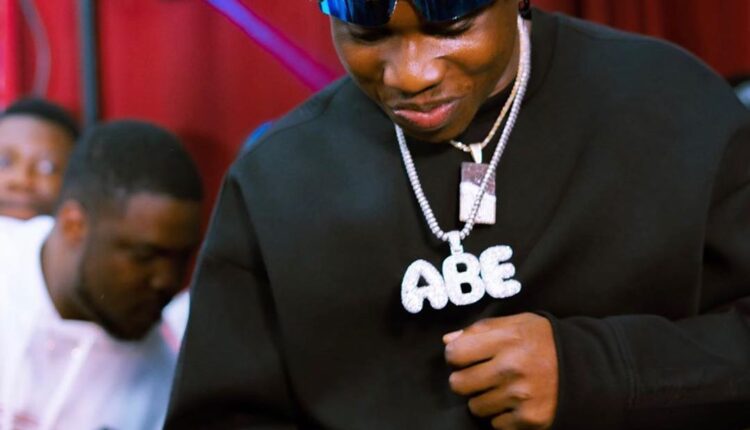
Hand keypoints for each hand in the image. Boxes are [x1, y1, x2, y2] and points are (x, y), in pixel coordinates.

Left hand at [444, 313, 557, 429]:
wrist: (588, 368)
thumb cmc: (546, 342)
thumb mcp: (518, 323)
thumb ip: (481, 329)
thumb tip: (447, 341)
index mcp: (507, 339)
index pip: (455, 353)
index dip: (455, 356)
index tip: (464, 357)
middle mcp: (512, 367)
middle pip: (458, 384)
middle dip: (464, 380)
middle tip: (480, 376)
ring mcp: (521, 395)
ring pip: (475, 407)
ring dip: (484, 399)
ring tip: (502, 388)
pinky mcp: (530, 419)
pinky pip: (496, 424)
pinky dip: (502, 416)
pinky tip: (515, 402)